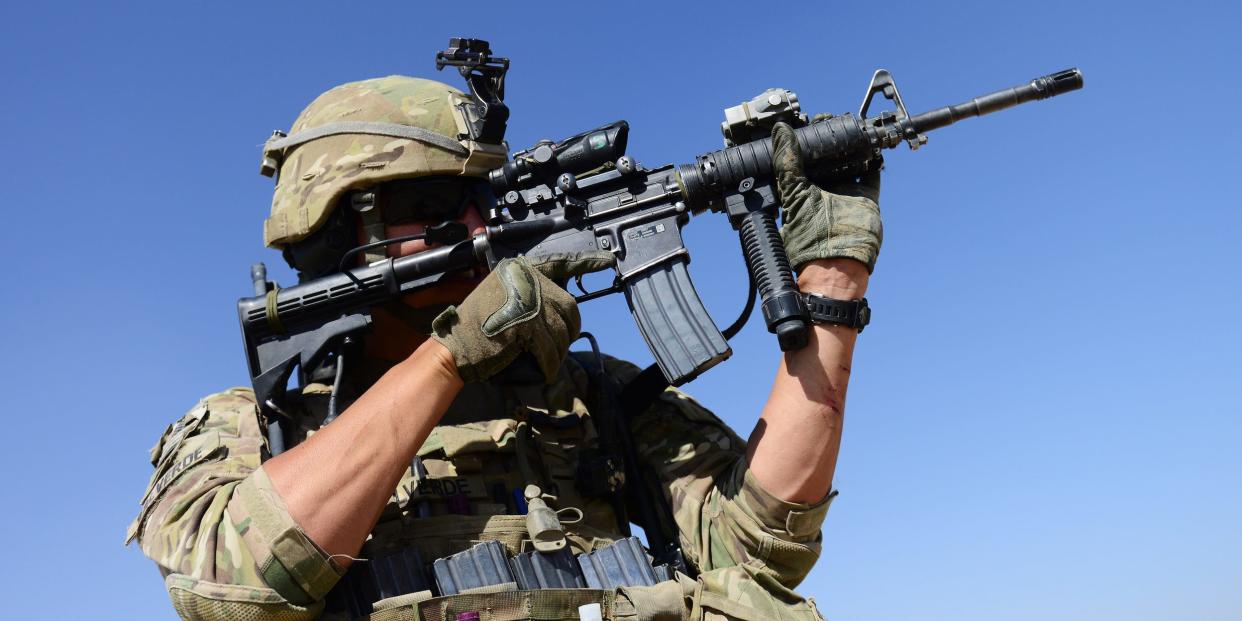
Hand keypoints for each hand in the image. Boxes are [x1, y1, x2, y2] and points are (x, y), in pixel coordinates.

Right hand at [431, 252, 615, 382]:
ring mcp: (527, 300)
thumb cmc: (477, 328)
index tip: (609, 261)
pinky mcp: (527, 323)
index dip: (587, 262)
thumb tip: (562, 308)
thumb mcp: (502, 296)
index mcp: (520, 269)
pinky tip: (546, 370)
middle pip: (568, 306)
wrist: (455, 347)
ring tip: (547, 359)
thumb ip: (529, 293)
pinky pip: (551, 348)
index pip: (560, 262)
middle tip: (559, 344)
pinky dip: (551, 363)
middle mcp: (526, 279)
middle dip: (569, 329)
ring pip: (563, 329)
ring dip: (559, 349)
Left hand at [771, 120, 883, 273]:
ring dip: (848, 143)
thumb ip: (787, 163)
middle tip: (826, 120)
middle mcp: (821, 190)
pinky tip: (869, 143)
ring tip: (846, 125)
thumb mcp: (794, 193)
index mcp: (800, 189)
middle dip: (826, 137)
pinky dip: (872, 157)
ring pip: (847, 160)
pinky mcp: (865, 197)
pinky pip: (871, 171)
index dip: (801, 139)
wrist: (838, 264)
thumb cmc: (810, 238)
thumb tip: (779, 132)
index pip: (800, 157)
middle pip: (824, 156)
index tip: (804, 122)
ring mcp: (844, 193)